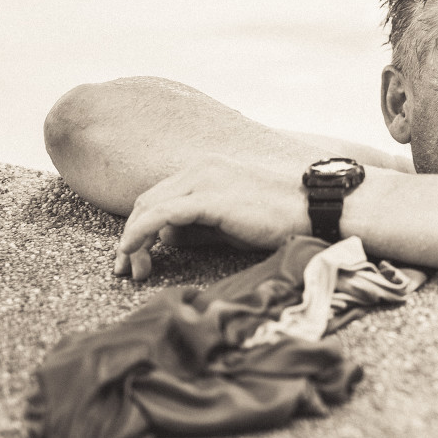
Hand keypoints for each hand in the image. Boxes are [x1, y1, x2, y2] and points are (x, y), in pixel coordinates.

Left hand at [114, 155, 308, 279]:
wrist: (313, 208)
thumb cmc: (279, 218)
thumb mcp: (230, 224)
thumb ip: (197, 227)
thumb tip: (167, 238)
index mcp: (205, 169)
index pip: (159, 196)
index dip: (140, 227)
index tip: (133, 256)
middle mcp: (200, 168)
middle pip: (146, 201)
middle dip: (130, 236)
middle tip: (124, 268)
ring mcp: (203, 180)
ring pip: (149, 207)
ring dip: (131, 240)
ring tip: (129, 268)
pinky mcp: (209, 197)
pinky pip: (162, 214)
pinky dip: (141, 233)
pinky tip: (132, 250)